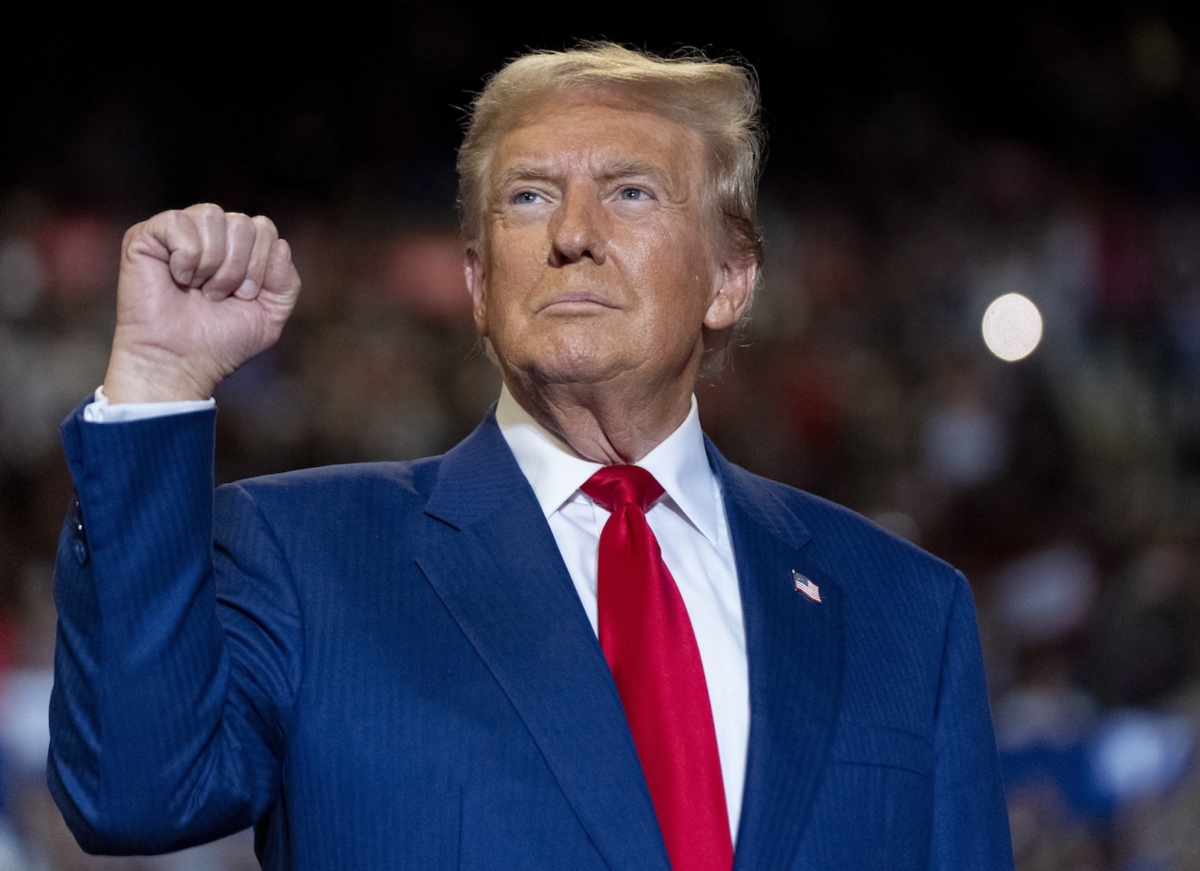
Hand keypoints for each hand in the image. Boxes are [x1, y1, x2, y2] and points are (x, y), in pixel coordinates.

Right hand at [102, 204, 301, 402]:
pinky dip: (186, 257)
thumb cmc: (221, 341)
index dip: (260, 266)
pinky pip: (179, 222)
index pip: (264, 228)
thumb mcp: (270, 315)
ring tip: (198, 288)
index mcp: (238, 246)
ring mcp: (178, 232)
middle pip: (243, 223)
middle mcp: (210, 233)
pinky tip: (176, 277)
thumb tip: (280, 244)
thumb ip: (287, 281)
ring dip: (213, 263)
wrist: (179, 361)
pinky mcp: (146, 235)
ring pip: (213, 216)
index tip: (243, 296)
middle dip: (238, 267)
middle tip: (218, 296)